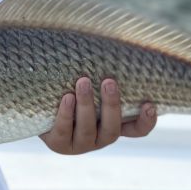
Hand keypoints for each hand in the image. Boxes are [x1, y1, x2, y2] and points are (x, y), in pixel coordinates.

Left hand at [40, 77, 156, 155]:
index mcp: (113, 125)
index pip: (137, 130)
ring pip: (87, 129)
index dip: (146, 121)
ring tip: (83, 82)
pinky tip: (67, 97)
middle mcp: (100, 138)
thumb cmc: (73, 88)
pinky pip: (63, 130)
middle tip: (109, 81)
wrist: (41, 107)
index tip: (149, 104)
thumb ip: (104, 77)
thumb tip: (113, 44)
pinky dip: (65, 113)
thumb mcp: (92, 85)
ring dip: (86, 105)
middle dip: (111, 105)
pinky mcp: (59, 144)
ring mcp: (80, 144)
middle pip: (112, 129)